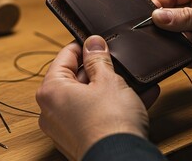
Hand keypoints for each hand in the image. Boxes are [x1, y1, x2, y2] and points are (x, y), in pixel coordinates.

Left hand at [36, 35, 158, 159]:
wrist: (121, 159)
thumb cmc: (111, 122)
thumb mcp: (109, 80)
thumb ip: (98, 59)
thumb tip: (93, 42)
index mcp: (52, 91)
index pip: (64, 57)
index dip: (83, 46)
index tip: (97, 41)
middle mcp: (52, 110)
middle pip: (76, 78)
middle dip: (100, 69)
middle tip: (118, 61)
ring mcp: (65, 128)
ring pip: (89, 98)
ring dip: (112, 88)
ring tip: (134, 79)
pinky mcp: (80, 139)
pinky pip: (95, 115)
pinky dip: (113, 106)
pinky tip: (139, 98)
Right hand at [152, 0, 191, 80]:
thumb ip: (190, 16)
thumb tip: (158, 16)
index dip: (160, 3)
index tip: (151, 17)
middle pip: (170, 15)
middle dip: (166, 27)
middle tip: (162, 37)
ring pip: (176, 36)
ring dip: (179, 44)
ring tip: (190, 47)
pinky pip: (186, 53)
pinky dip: (189, 57)